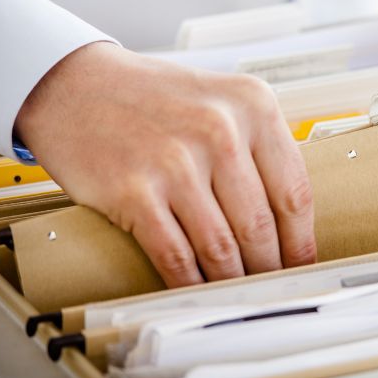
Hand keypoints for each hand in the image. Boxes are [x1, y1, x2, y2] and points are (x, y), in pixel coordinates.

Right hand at [15, 42, 315, 286]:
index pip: (294, 192)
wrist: (75, 84)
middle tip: (272, 286)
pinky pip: (175, 255)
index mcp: (253, 105)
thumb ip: (257, 148)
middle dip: (269, 267)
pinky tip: (199, 290)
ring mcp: (176, 161)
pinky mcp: (134, 191)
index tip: (302, 264)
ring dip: (233, 280)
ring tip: (239, 293)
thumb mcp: (222, 102)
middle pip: (261, 225)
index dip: (301, 240)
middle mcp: (220, 130)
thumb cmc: (153, 99)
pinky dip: (191, 282)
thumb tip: (287, 219)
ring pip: (221, 246)